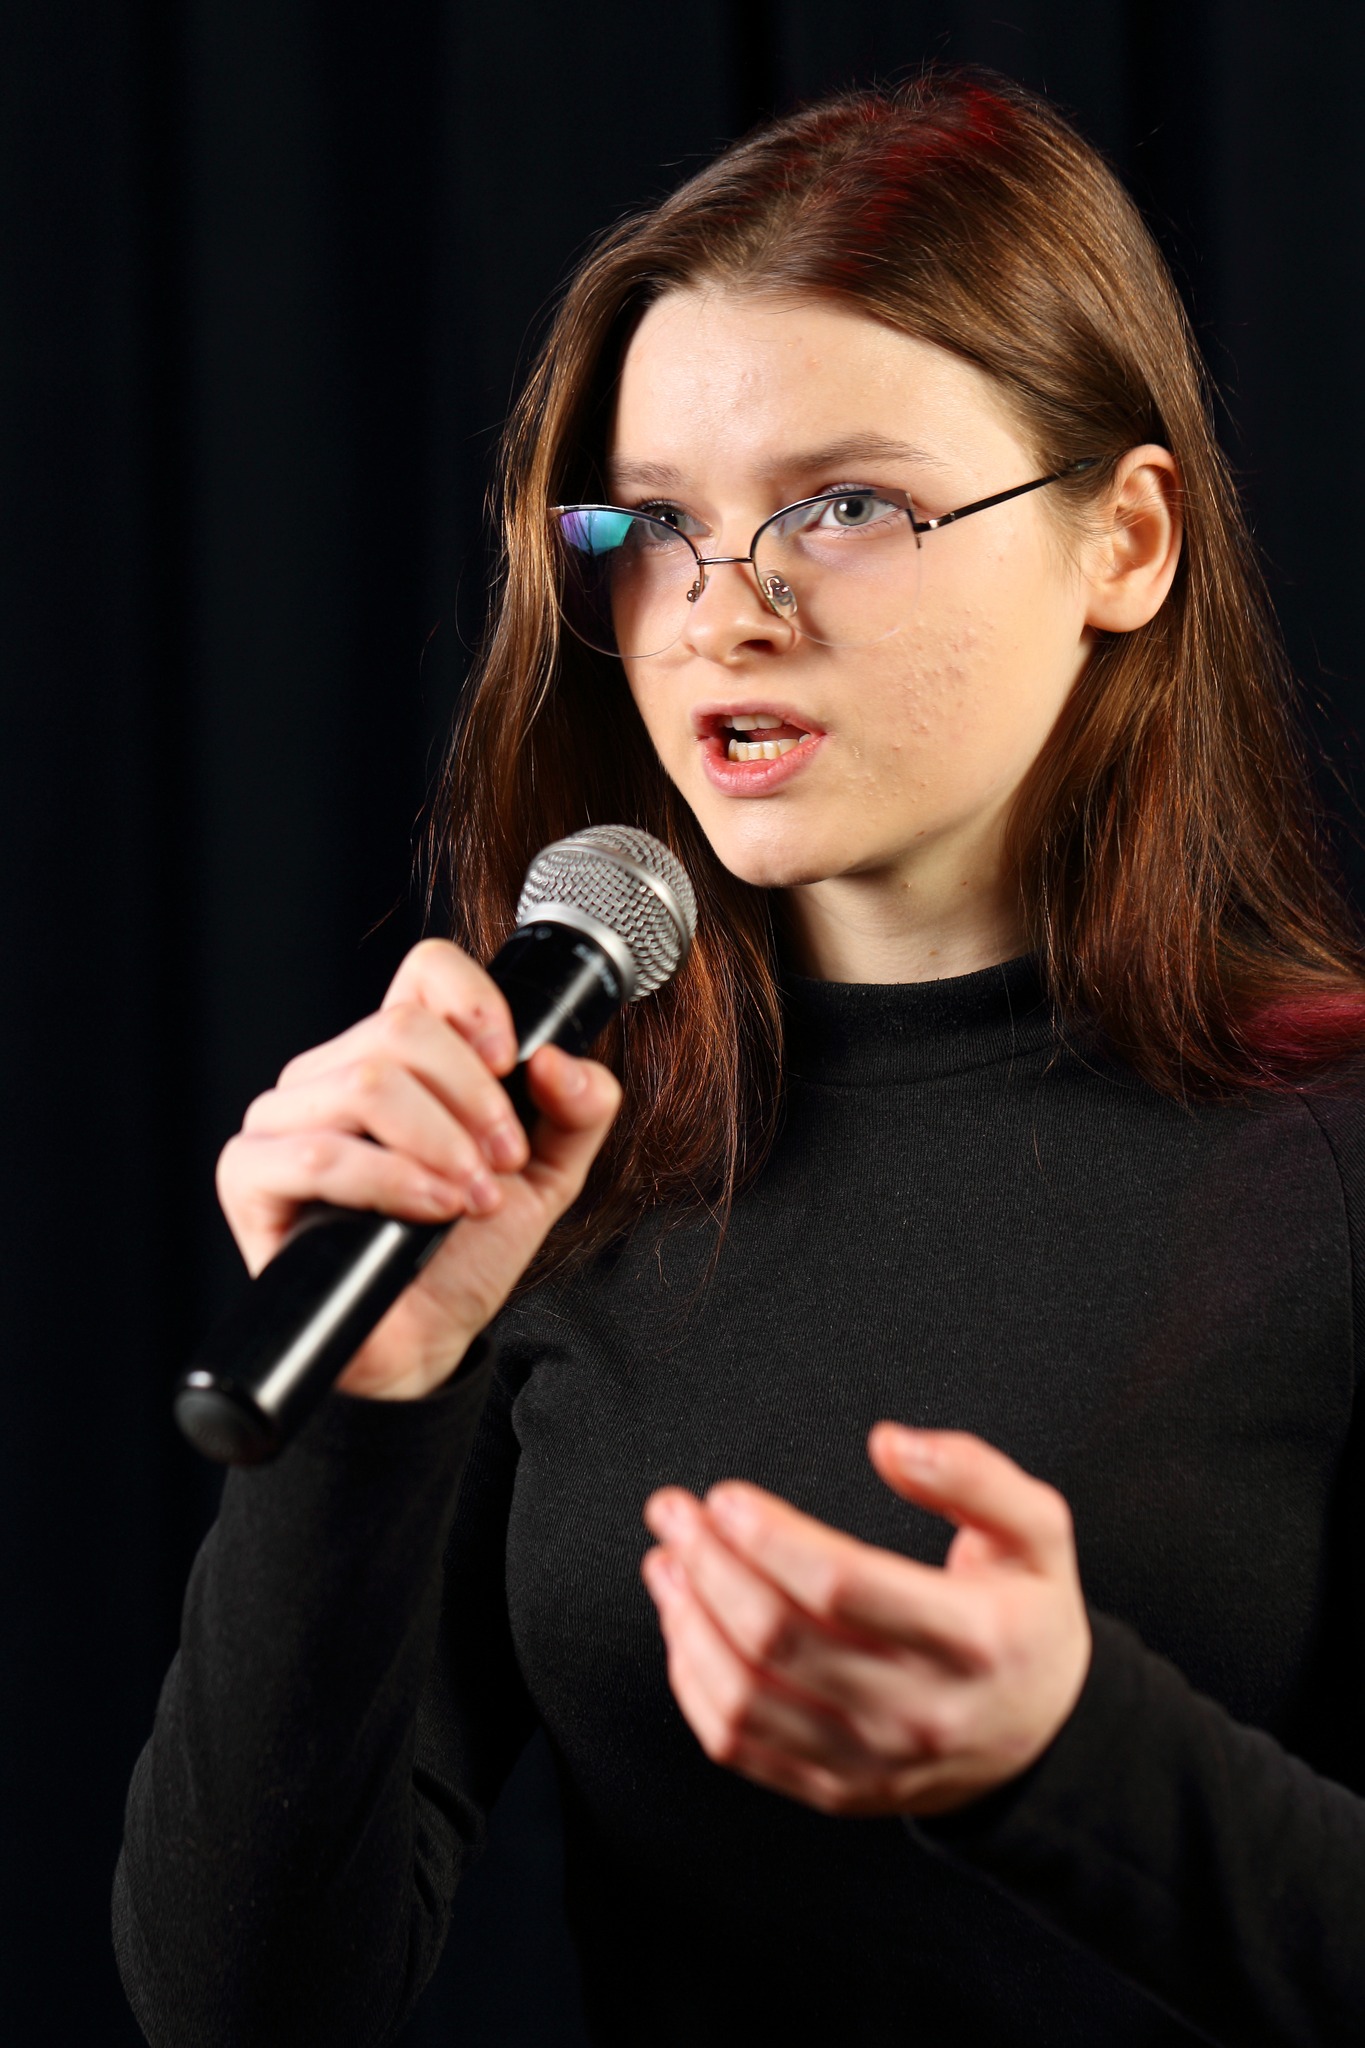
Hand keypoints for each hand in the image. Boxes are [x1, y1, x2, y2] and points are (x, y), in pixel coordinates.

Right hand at [215, 938, 620, 1399]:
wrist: (425, 1339)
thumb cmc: (467, 1248)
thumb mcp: (548, 1174)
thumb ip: (579, 1110)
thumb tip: (559, 1059)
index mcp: (397, 1053)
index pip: (425, 971)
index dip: (476, 1004)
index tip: (511, 1063)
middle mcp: (332, 1072)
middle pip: (403, 1029)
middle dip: (473, 1098)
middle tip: (501, 1160)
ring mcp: (283, 1119)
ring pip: (365, 1083)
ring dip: (440, 1142)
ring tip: (472, 1196)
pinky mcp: (250, 1175)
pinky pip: (316, 1154)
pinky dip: (391, 1180)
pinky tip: (431, 1211)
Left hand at [641, 1427, 1090, 1817]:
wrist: (1045, 1739)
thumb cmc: (1026, 1618)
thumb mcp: (1036, 1531)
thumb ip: (971, 1474)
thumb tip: (889, 1443)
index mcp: (972, 1639)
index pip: (844, 1586)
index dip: (770, 1536)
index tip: (726, 1496)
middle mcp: (920, 1711)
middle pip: (779, 1637)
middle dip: (710, 1564)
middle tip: (675, 1511)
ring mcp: (873, 1761)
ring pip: (746, 1695)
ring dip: (688, 1620)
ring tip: (668, 1561)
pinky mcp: (835, 1788)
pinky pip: (739, 1743)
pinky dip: (693, 1681)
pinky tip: (683, 1625)